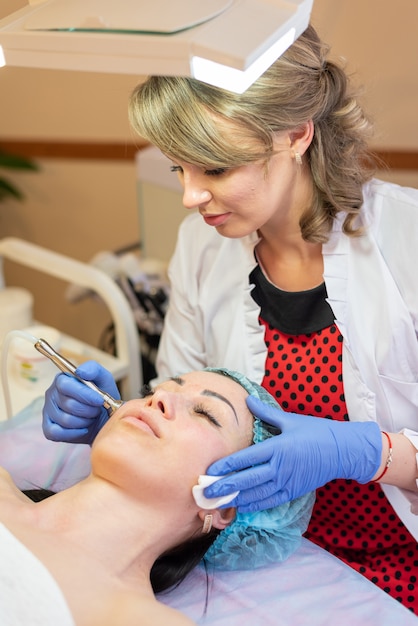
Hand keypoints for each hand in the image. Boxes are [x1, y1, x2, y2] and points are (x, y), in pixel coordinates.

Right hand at [42, 361, 119, 444]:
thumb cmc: (102, 397)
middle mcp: (52, 394)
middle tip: (96, 410)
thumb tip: (80, 372)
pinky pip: (56, 433)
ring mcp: (48, 412)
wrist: (104, 420)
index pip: (65, 385)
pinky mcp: (48, 429)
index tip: (99, 400)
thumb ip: (93, 369)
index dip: (84, 394)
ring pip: (65, 420)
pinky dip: (74, 433)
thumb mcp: (104, 379)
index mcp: (62, 379)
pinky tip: (83, 429)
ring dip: (84, 421)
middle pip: (68, 404)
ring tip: (90, 418)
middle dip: (88, 410)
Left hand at [205, 396, 381, 511]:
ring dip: (236, 498)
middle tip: (206, 492)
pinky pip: (271, 501)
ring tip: (219, 501)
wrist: (343, 451)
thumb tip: (247, 399)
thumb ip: (266, 412)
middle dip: (225, 486)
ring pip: (257, 493)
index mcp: (277, 447)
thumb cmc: (316, 432)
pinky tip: (242, 506)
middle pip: (247, 479)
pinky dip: (255, 505)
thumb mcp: (290, 420)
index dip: (226, 466)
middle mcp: (280, 467)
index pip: (246, 458)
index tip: (210, 471)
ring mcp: (287, 481)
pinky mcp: (293, 491)